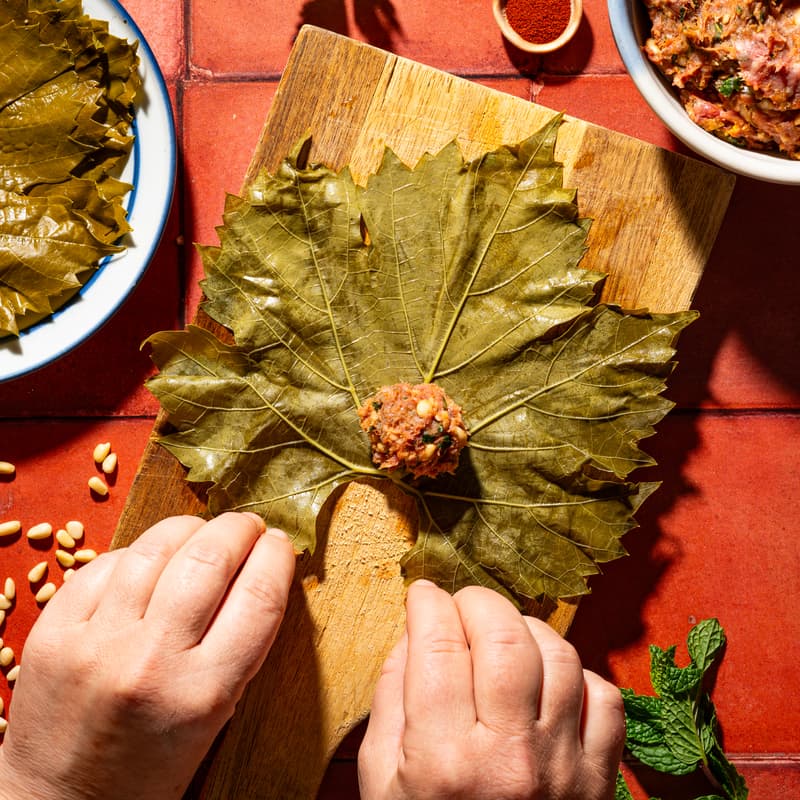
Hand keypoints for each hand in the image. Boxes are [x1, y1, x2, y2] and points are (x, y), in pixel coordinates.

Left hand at [0, 512, 294, 799]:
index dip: (278, 556)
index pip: (259, 595)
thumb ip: (241, 644)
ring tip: (202, 534)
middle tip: (248, 528)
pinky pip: (106, 563)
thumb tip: (261, 567)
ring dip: (190, 529)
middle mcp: (150, 661)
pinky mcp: (54, 631)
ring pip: (156, 547)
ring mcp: (96, 642)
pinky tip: (151, 562)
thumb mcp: (217, 714)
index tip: (281, 544)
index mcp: (204, 692)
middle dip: (239, 529)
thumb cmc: (152, 765)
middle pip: (210, 557)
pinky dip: (138, 553)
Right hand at [358, 581, 624, 799]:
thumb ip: (391, 698)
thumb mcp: (382, 780)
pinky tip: (546, 683)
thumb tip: (415, 631)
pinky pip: (605, 695)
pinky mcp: (601, 779)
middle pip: (503, 638)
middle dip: (477, 602)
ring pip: (557, 654)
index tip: (423, 595)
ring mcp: (564, 768)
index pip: (436, 644)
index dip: (426, 603)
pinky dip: (576, 673)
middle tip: (461, 606)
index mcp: (442, 760)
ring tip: (502, 638)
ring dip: (524, 628)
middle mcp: (508, 758)